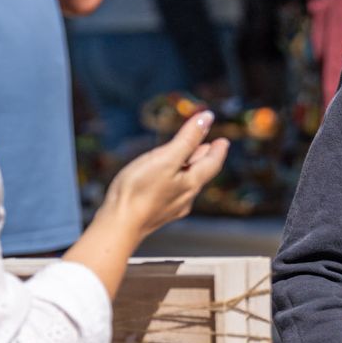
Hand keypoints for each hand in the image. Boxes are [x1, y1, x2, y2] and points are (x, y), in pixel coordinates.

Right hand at [99, 111, 227, 240]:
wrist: (118, 225)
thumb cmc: (139, 190)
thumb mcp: (166, 158)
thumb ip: (187, 139)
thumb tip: (207, 117)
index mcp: (191, 183)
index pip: (212, 164)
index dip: (218, 151)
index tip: (223, 142)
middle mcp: (185, 197)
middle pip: (200, 173)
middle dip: (204, 158)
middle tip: (209, 146)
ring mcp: (170, 207)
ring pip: (185, 183)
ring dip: (189, 168)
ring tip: (190, 159)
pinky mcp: (155, 213)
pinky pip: (171, 191)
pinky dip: (174, 179)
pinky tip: (164, 180)